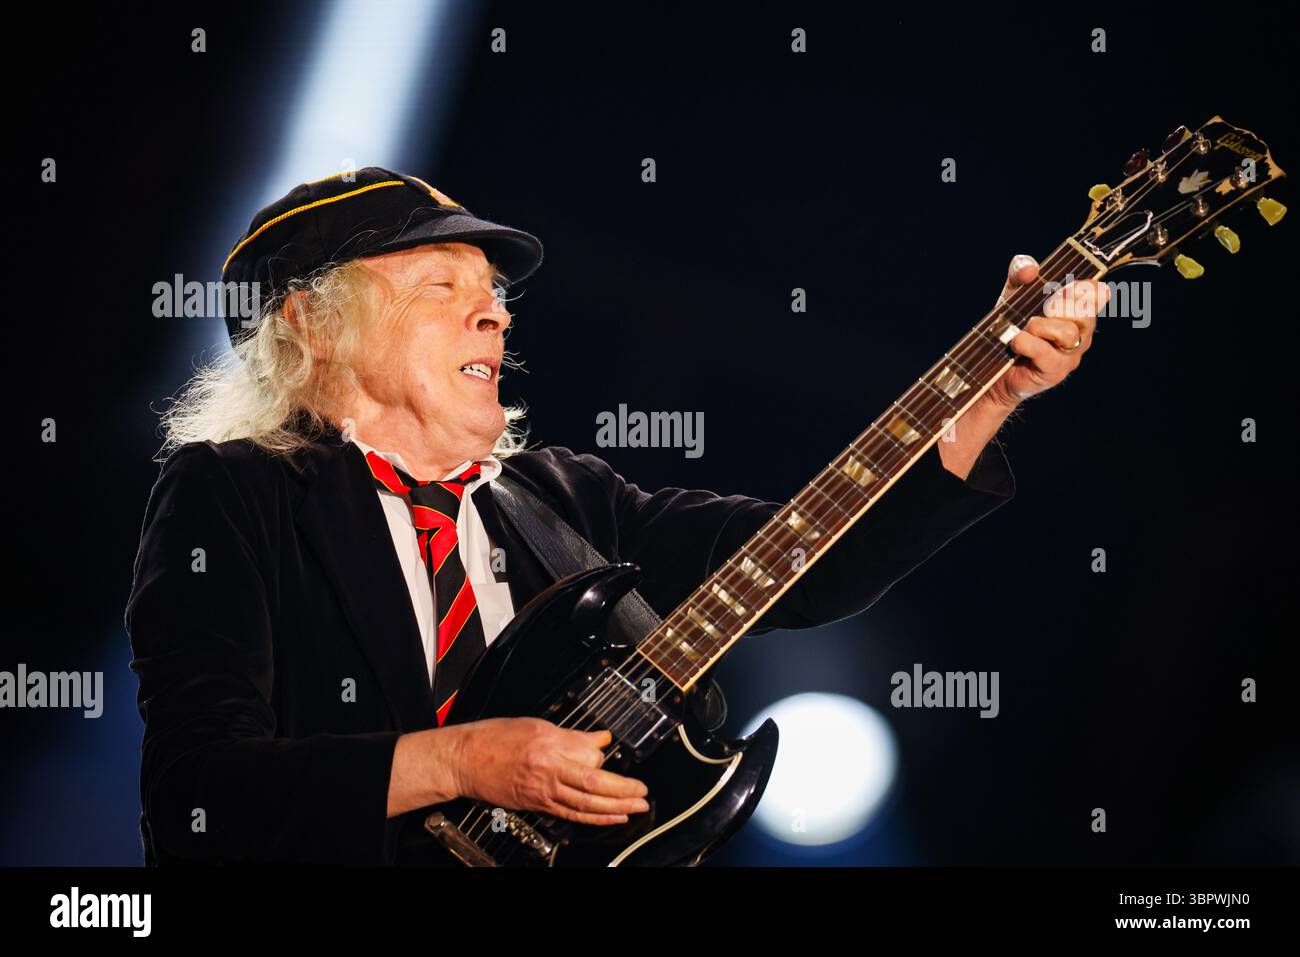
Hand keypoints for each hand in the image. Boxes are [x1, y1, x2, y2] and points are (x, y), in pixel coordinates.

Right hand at [453, 717, 649, 825]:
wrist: (464, 759)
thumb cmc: (494, 739)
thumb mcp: (535, 726)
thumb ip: (571, 735)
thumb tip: (599, 739)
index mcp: (548, 746)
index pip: (588, 757)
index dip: (606, 759)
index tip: (618, 756)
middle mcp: (547, 771)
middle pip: (592, 785)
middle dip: (623, 791)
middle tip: (643, 793)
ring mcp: (541, 792)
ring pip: (584, 804)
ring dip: (614, 808)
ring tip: (636, 808)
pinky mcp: (537, 805)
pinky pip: (570, 814)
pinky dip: (593, 818)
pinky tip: (610, 818)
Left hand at [985, 254, 1107, 408]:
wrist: (992, 367)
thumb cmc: (1010, 328)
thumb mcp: (1013, 294)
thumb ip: (1020, 273)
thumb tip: (1029, 268)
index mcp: (1077, 310)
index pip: (1096, 293)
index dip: (1083, 287)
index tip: (1063, 287)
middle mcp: (1081, 333)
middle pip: (1084, 312)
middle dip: (1058, 306)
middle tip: (1040, 311)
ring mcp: (1071, 355)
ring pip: (1067, 332)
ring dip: (1038, 326)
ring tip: (1023, 331)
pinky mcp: (1055, 372)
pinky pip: (1044, 351)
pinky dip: (1025, 342)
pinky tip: (1015, 343)